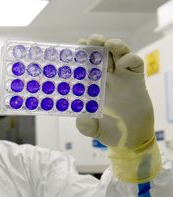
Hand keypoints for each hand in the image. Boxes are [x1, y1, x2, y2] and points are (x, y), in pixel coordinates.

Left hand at [75, 34, 160, 182]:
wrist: (131, 138)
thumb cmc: (109, 131)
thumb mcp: (92, 129)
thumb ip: (85, 125)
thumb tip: (81, 118)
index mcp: (92, 84)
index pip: (85, 63)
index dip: (81, 53)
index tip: (76, 46)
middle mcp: (106, 76)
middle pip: (100, 52)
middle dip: (96, 43)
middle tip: (92, 41)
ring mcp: (122, 76)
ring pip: (118, 52)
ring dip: (113, 44)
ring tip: (108, 45)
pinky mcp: (136, 78)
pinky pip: (135, 62)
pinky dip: (129, 58)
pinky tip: (122, 64)